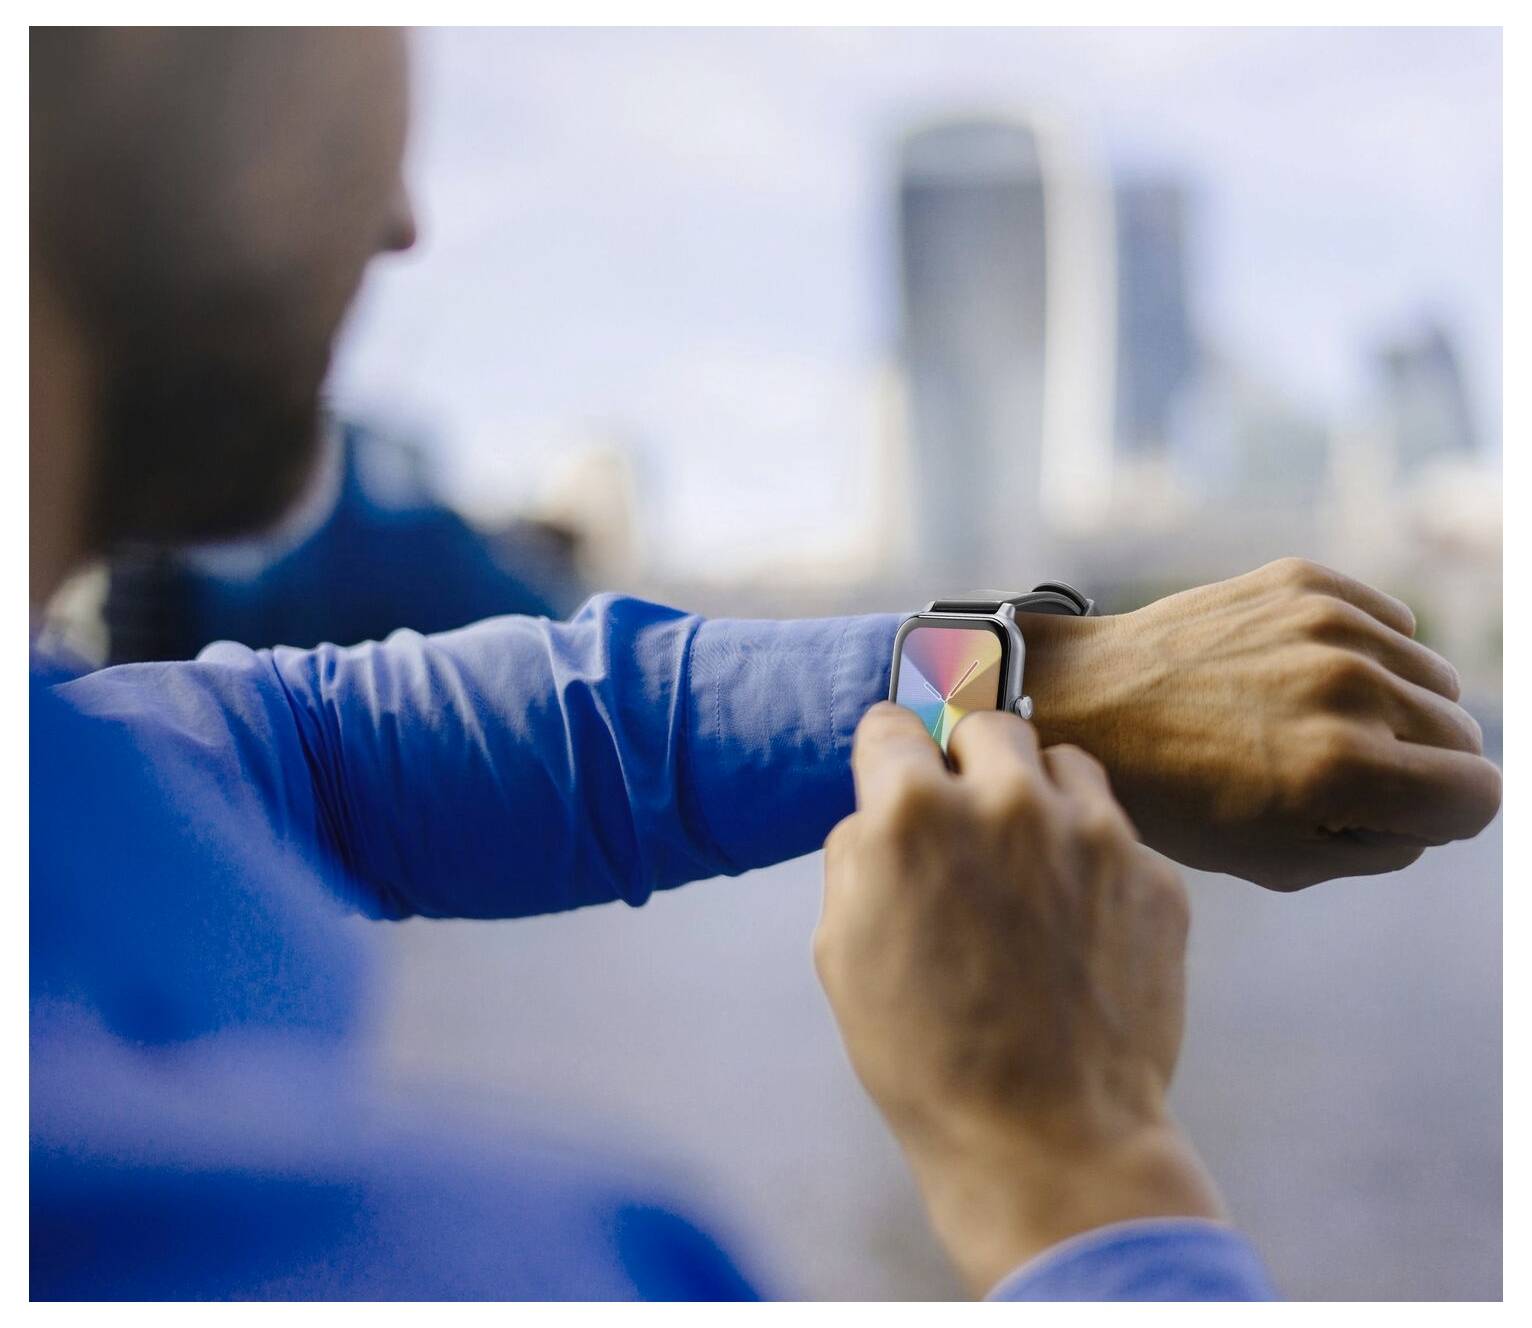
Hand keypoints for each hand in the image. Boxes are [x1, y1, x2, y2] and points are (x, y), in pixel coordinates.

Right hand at [816, 703, 1221, 1294]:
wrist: (1048, 1139)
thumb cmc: (926, 1054)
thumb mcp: (841, 949)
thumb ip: (859, 854)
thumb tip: (883, 814)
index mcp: (914, 811)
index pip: (892, 723)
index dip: (887, 753)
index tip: (897, 771)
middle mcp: (1007, 799)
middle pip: (984, 724)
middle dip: (965, 759)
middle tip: (964, 815)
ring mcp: (1093, 831)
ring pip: (1061, 760)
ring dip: (1037, 791)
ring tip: (1029, 857)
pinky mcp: (1154, 873)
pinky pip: (1116, 829)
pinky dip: (1091, 855)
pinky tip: (1076, 918)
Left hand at [1018, 557, 1501, 889]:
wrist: (1087, 702)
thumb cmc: (1173, 796)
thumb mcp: (1279, 860)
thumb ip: (1386, 843)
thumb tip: (1446, 803)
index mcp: (1343, 769)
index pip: (1480, 797)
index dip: (1442, 817)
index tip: (1393, 813)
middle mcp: (1348, 687)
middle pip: (1461, 734)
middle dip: (1417, 764)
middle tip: (1335, 773)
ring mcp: (1328, 624)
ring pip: (1432, 677)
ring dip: (1393, 706)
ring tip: (1310, 723)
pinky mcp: (1306, 581)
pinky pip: (1392, 623)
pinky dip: (1366, 653)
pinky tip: (1299, 675)